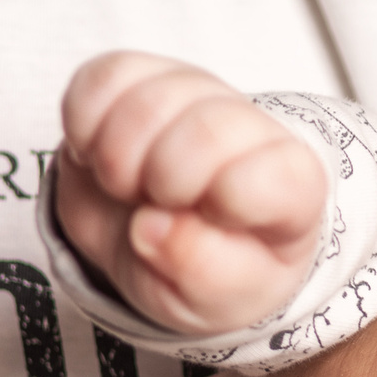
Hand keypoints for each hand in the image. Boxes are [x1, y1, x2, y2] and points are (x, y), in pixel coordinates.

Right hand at [55, 53, 326, 335]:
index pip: (275, 177)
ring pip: (148, 100)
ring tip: (127, 188)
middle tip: (154, 208)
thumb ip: (202, 274)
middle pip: (207, 128)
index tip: (201, 227)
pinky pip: (101, 80)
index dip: (226, 205)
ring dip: (116, 160)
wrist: (159, 236)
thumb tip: (153, 228)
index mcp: (291, 186)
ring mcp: (193, 91)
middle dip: (164, 181)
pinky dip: (85, 128)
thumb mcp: (218, 301)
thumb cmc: (205, 268)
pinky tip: (99, 158)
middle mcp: (248, 125)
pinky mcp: (136, 75)